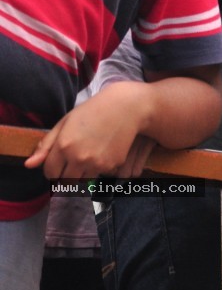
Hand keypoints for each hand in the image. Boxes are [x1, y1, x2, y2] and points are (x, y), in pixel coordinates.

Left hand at [24, 83, 148, 179]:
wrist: (126, 107)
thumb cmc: (93, 110)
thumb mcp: (66, 122)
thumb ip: (46, 144)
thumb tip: (28, 165)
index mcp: (64, 145)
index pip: (49, 173)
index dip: (52, 168)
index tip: (59, 161)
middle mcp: (78, 158)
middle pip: (65, 182)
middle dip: (66, 174)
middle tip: (74, 160)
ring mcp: (95, 164)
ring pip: (82, 182)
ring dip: (82, 174)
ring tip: (89, 155)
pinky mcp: (111, 166)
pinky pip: (99, 176)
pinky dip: (99, 169)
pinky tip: (104, 152)